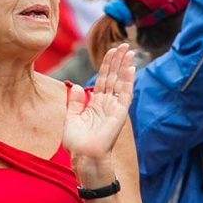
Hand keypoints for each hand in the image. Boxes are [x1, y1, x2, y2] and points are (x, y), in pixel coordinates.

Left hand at [63, 44, 134, 187]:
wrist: (83, 156)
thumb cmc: (77, 142)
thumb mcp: (71, 118)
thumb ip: (75, 102)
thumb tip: (77, 87)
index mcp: (96, 104)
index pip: (103, 79)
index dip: (107, 65)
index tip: (111, 51)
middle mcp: (107, 104)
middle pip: (114, 77)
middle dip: (118, 61)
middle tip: (124, 45)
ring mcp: (115, 108)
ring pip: (121, 82)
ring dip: (125, 66)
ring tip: (129, 51)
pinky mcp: (120, 113)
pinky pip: (125, 94)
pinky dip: (128, 81)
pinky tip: (131, 68)